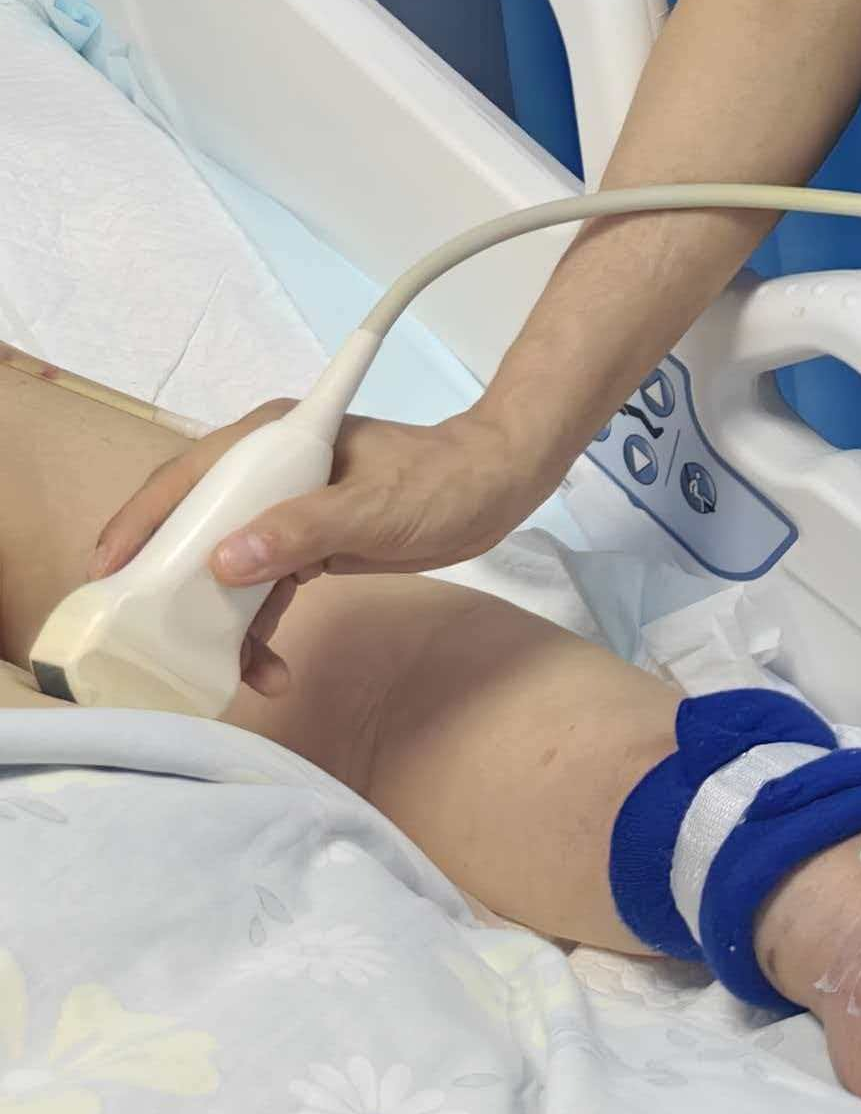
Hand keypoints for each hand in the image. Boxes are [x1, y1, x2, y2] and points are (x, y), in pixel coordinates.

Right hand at [88, 399, 554, 697]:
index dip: (138, 525)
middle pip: (192, 531)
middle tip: (148, 644)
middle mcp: (266, 473)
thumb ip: (304, 530)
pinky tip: (269, 667)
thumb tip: (223, 562)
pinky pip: (259, 590)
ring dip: (218, 624)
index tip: (106, 574)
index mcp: (272, 442)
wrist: (501, 484)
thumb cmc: (444, 480)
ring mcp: (283, 510)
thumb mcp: (375, 507)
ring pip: (223, 571)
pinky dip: (256, 629)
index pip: (184, 479)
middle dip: (168, 590)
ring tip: (229, 671)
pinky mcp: (305, 545)